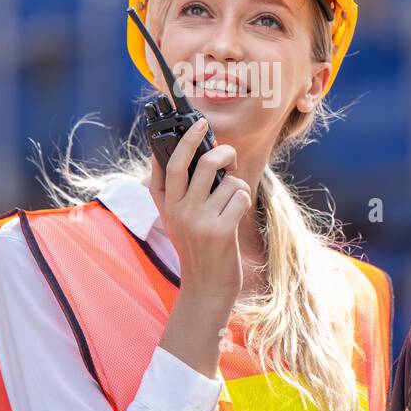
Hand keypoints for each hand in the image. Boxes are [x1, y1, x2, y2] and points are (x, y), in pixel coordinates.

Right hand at [148, 118, 252, 303]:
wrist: (206, 287)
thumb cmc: (196, 247)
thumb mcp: (174, 220)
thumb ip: (172, 191)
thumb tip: (179, 153)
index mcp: (167, 205)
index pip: (169, 164)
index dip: (184, 140)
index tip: (198, 123)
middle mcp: (179, 211)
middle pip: (201, 163)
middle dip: (222, 151)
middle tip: (229, 155)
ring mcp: (199, 221)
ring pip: (228, 180)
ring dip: (237, 186)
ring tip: (231, 201)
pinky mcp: (221, 231)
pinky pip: (240, 197)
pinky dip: (243, 201)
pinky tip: (236, 216)